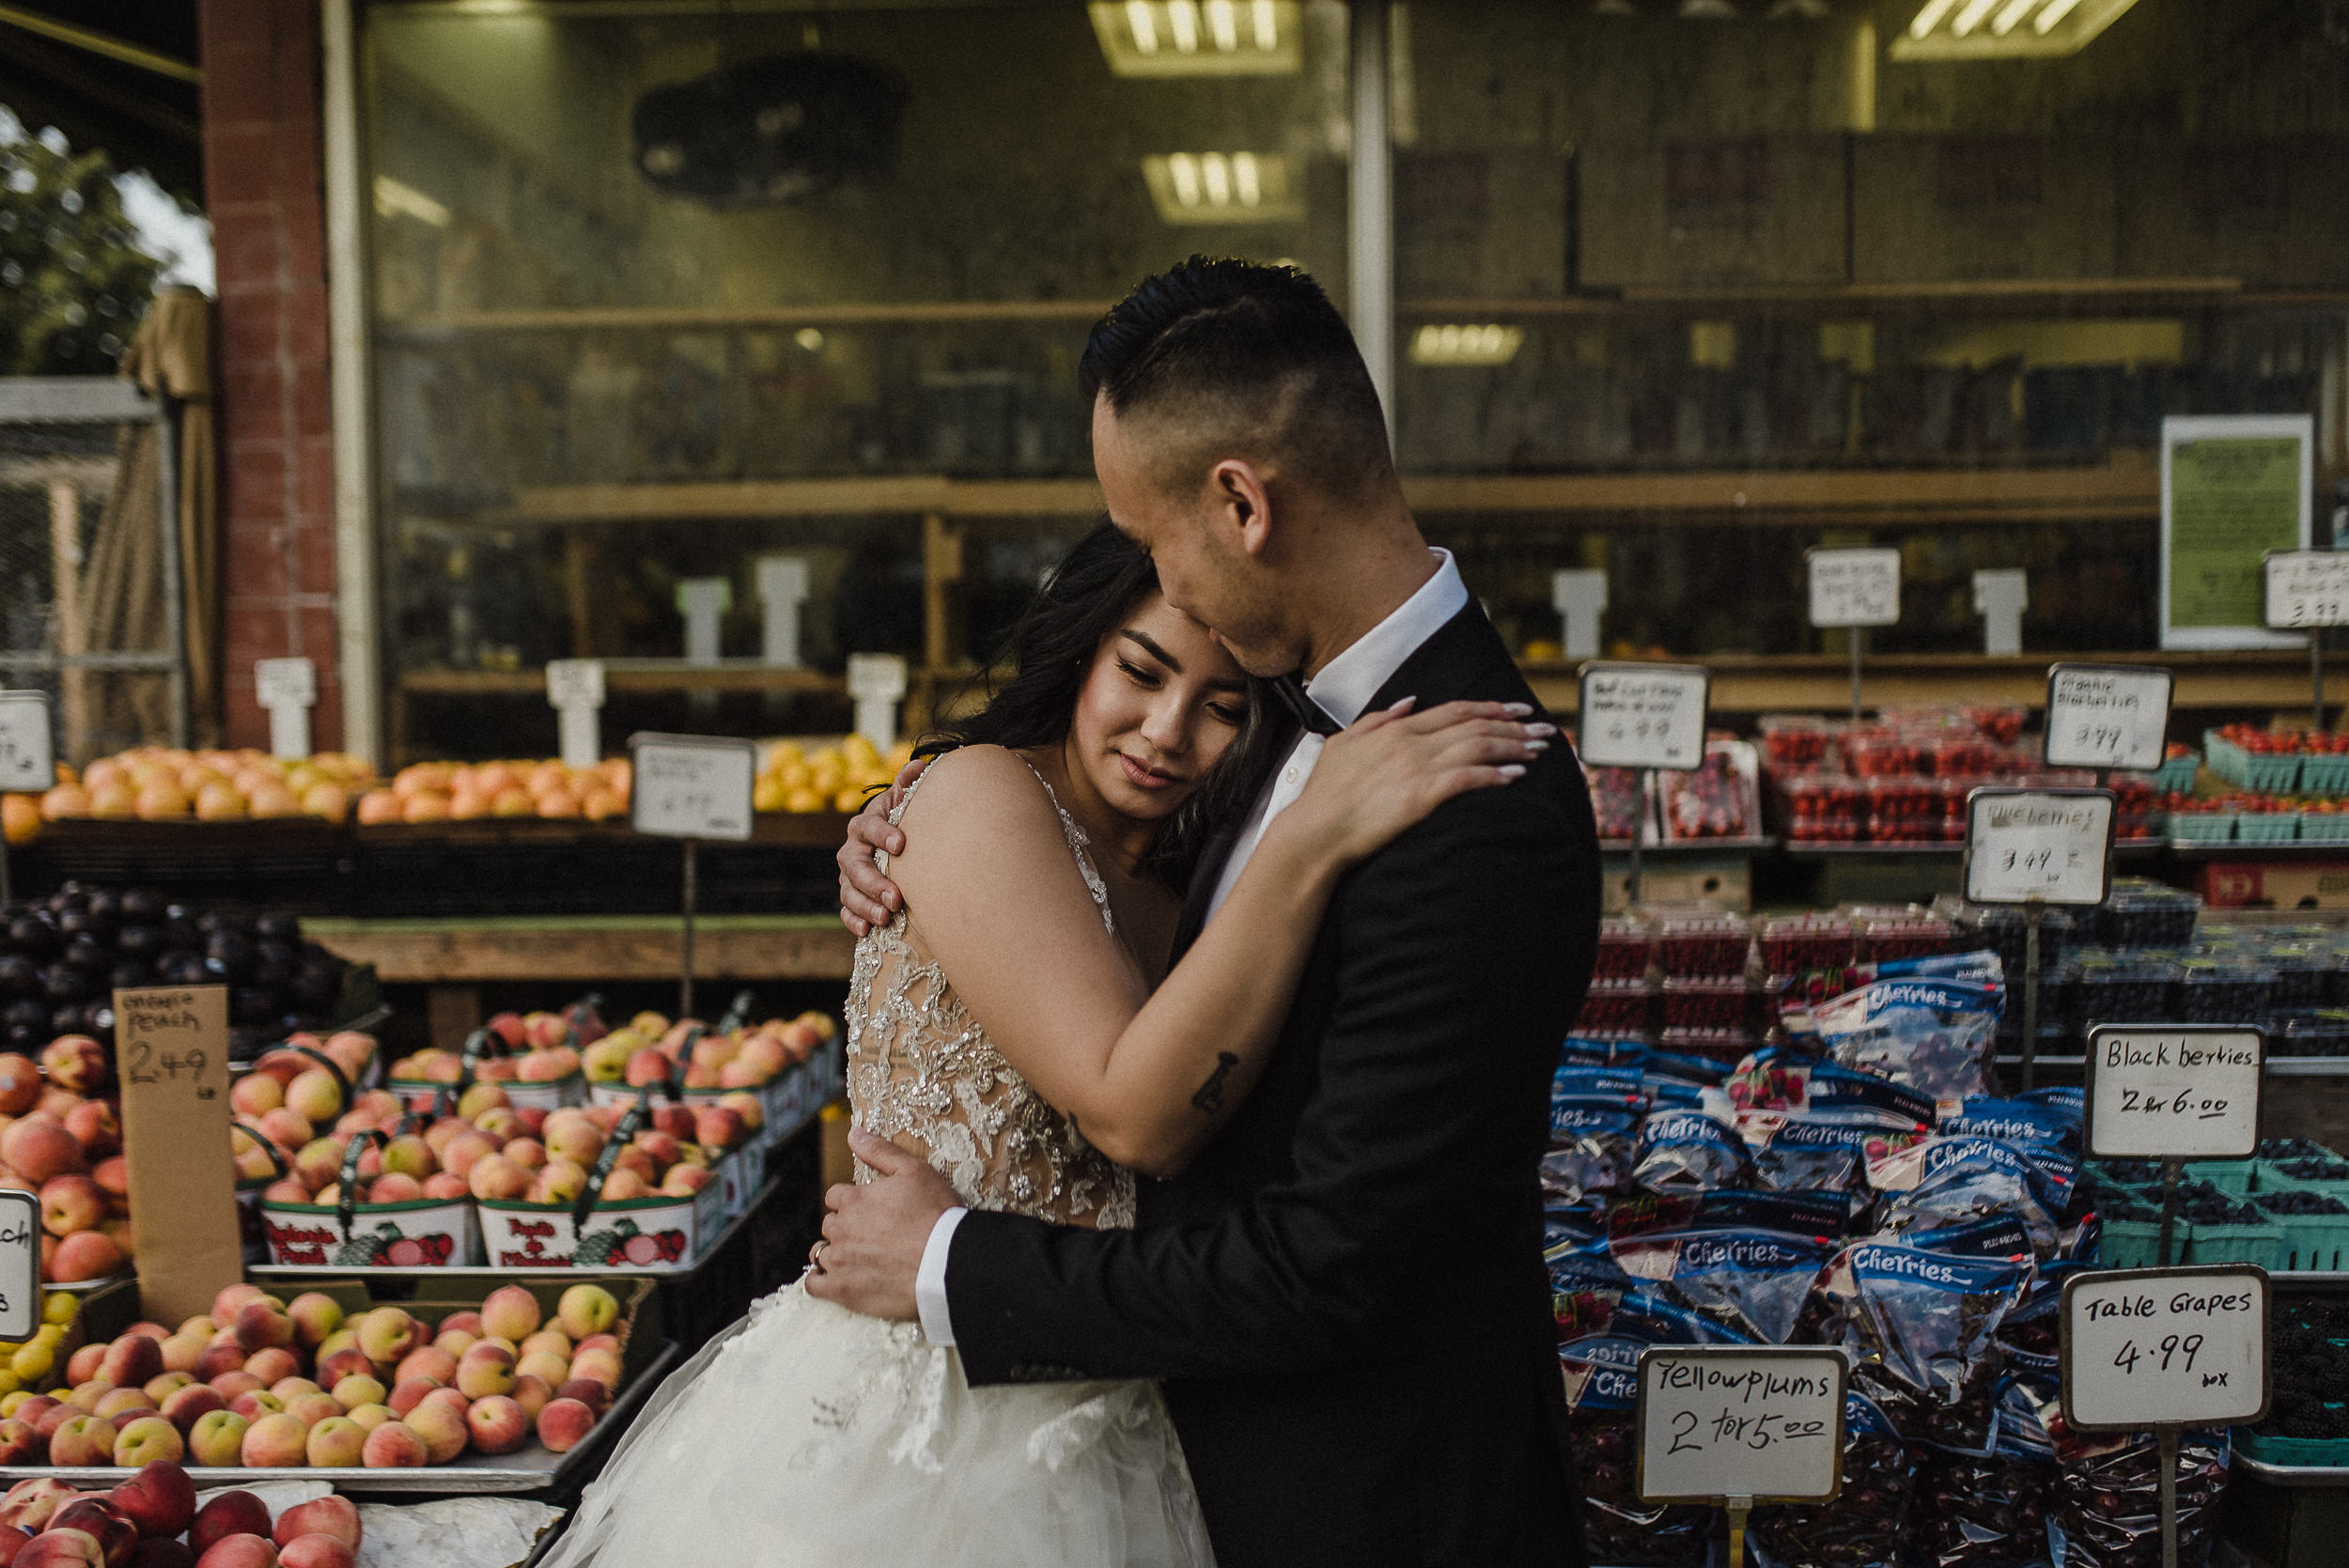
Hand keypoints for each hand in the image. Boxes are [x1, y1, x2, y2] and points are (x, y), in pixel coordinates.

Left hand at [804, 1129, 958, 1321]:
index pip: (836, 1196)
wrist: (946, 1262)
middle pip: (830, 1224)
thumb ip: (879, 1151)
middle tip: (872, 1235)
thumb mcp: (914, 1170)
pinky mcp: (842, 1291)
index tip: (870, 1211)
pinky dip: (820, 1281)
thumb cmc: (936, 1214)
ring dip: (833, 1252)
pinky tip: (834, 1279)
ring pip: (820, 1252)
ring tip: (856, 1258)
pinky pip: (814, 1285)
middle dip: (845, 1227)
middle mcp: (841, 1229)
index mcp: (854, 1200)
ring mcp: (839, 1261)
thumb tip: (852, 1134)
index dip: (852, 1202)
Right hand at [837, 758, 927, 935]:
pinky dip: (853, 921)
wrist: (896, 846)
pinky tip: (866, 931)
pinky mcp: (850, 897)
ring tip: (886, 918)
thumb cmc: (904, 823)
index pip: (868, 827)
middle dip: (874, 883)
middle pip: (855, 866)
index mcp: (865, 825)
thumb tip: (919, 765)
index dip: (883, 834)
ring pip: (848, 891)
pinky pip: (845, 911)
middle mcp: (852, 850)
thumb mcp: (905, 803)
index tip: (902, 844)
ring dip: (865, 906)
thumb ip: (908, 786)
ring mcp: (849, 876)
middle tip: (896, 898)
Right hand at [1281, 698, 1549, 867]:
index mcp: (1395, 729)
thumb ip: (1376, 719)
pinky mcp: (1421, 796)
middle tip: (1544, 730)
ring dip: (1514, 747)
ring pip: (1478, 747)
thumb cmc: (1324, 794)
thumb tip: (1407, 703)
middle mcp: (1410, 742)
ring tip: (1539, 751)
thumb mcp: (1343, 744)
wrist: (1314, 831)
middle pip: (1476, 726)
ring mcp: (1417, 768)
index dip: (1491, 708)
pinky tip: (1516, 776)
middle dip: (1515, 726)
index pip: (1456, 711)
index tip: (1517, 711)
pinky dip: (1495, 774)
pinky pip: (1469, 778)